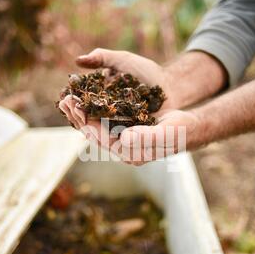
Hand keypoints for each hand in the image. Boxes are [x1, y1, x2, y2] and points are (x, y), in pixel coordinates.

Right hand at [58, 48, 176, 128]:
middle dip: (79, 116)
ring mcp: (120, 126)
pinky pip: (118, 137)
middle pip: (88, 120)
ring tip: (83, 122)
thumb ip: (102, 58)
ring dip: (90, 128)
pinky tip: (100, 134)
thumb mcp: (123, 61)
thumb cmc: (147, 72)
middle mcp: (108, 115)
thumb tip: (78, 60)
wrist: (172, 85)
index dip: (74, 104)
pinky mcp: (132, 135)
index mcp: (102, 99)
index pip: (83, 106)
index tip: (67, 99)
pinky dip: (109, 135)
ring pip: (101, 131)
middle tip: (71, 109)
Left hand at [79, 109, 200, 165]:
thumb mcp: (166, 132)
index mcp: (130, 153)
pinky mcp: (126, 132)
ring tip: (68, 100)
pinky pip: (105, 122)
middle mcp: (124, 150)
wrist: (191, 128)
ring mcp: (124, 141)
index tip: (74, 106)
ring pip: (98, 128)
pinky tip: (86, 102)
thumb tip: (124, 138)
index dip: (86, 122)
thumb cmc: (181, 131)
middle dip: (78, 118)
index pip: (101, 139)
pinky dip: (94, 111)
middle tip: (64, 100)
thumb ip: (146, 137)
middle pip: (94, 134)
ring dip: (83, 114)